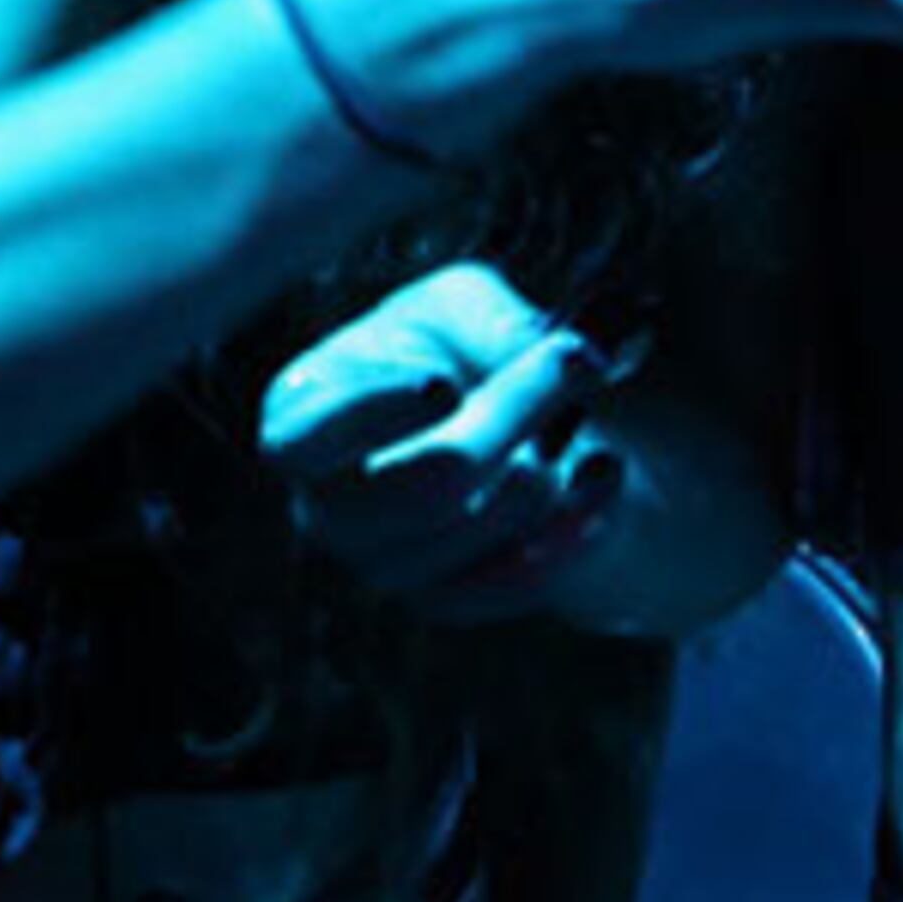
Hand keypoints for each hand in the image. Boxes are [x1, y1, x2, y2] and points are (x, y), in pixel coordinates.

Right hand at [259, 263, 630, 617]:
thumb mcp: (466, 303)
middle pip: (424, 485)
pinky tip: (602, 475)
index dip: (371, 418)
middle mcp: (329, 505)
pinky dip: (574, 522)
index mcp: (304, 421)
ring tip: (581, 417)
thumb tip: (543, 355)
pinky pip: (516, 576)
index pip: (301, 443)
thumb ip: (490, 322)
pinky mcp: (445, 598)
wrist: (518, 423)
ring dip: (550, 462)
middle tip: (578, 355)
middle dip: (513, 414)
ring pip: (484, 523)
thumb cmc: (462, 345)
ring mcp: (382, 563)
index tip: (442, 385)